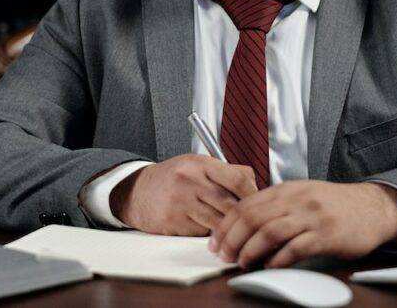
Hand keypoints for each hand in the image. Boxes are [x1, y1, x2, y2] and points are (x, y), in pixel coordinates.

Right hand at [109, 154, 257, 235]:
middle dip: (244, 215)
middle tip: (251, 221)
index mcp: (199, 163)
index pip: (237, 178)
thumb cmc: (173, 178)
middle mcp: (190, 181)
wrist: (137, 191)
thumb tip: (255, 183)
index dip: (253, 192)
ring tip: (234, 229)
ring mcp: (181, 202)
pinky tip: (211, 231)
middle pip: (231, 204)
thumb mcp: (196, 165)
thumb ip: (224, 171)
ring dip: (229, 228)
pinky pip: (202, 232)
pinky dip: (211, 234)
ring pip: (219, 221)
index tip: (259, 201)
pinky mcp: (174, 222)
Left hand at [210, 181, 396, 267]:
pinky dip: (279, 259)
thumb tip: (243, 226)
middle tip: (224, 256)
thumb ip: (275, 206)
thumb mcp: (301, 196)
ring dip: (251, 250)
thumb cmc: (333, 205)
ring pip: (269, 231)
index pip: (245, 204)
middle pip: (252, 217)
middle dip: (233, 239)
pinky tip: (270, 266)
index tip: (216, 241)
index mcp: (286, 189)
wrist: (372, 208)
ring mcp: (311, 216)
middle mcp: (296, 199)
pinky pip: (296, 248)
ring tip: (242, 263)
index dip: (226, 224)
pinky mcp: (326, 235)